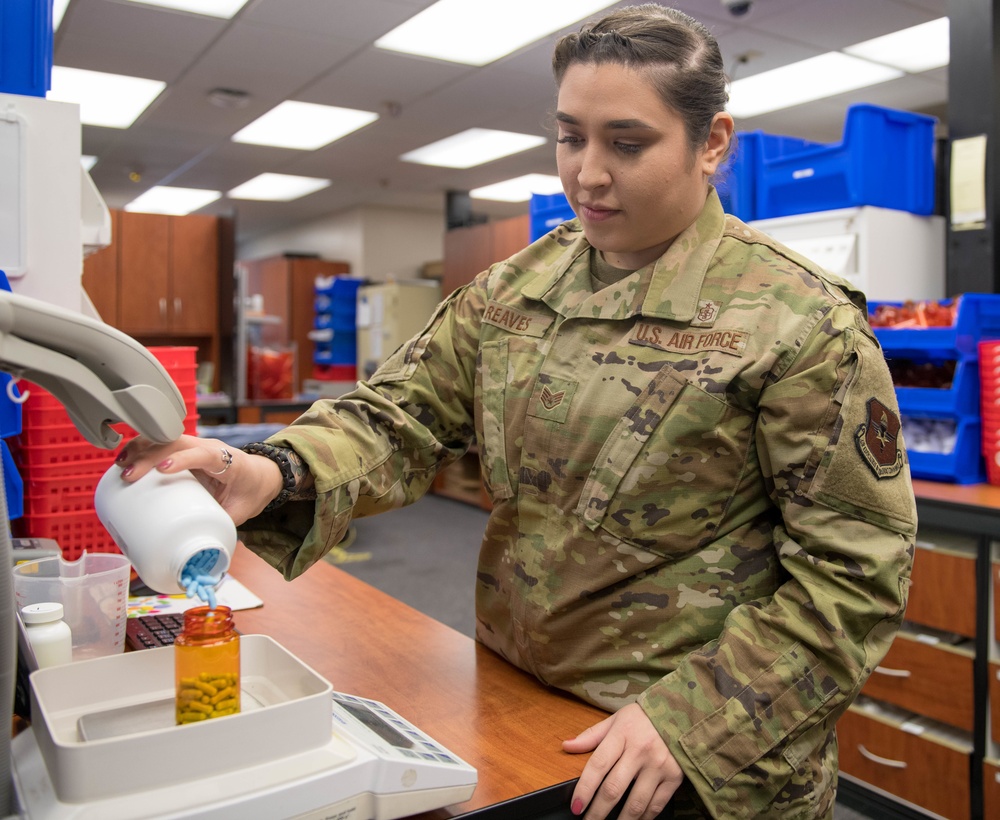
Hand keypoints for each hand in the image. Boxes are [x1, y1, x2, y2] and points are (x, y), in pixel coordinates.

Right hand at [115, 434, 284, 525]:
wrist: (260, 476)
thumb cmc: (251, 491)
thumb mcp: (241, 512)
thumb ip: (222, 527)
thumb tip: (200, 550)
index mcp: (227, 460)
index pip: (204, 454)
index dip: (183, 459)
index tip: (163, 469)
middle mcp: (209, 448)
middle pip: (177, 442)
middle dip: (150, 455)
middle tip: (128, 475)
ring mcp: (196, 446)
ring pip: (166, 439)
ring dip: (140, 448)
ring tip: (120, 465)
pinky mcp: (185, 451)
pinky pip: (162, 444)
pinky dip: (142, 449)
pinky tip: (125, 460)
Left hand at [563, 703, 682, 819]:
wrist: (681, 712)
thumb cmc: (643, 717)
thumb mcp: (616, 719)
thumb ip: (591, 735)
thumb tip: (566, 746)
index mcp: (622, 734)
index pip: (598, 765)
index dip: (584, 789)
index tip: (576, 807)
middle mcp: (640, 751)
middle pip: (614, 788)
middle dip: (598, 812)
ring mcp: (659, 765)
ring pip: (636, 803)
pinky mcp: (674, 777)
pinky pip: (656, 805)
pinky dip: (643, 818)